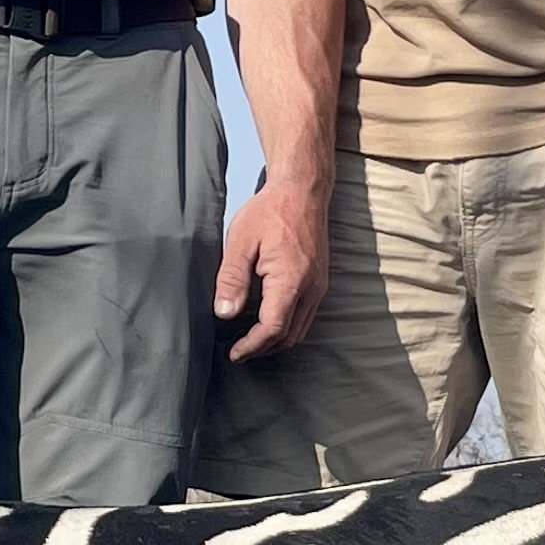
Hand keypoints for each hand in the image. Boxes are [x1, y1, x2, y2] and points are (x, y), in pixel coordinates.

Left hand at [214, 176, 329, 361]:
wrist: (302, 191)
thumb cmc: (270, 211)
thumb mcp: (241, 240)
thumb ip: (232, 279)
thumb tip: (224, 313)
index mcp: (291, 279)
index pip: (273, 328)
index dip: (252, 346)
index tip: (234, 353)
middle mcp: (311, 288)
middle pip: (289, 336)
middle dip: (263, 349)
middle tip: (239, 352)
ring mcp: (318, 286)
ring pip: (300, 329)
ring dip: (275, 342)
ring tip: (251, 343)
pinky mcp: (319, 282)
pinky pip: (305, 316)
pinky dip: (287, 328)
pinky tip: (267, 323)